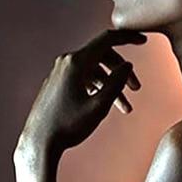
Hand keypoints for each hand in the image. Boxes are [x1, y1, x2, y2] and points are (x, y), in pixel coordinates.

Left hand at [17, 29, 146, 156]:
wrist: (39, 143)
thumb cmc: (67, 125)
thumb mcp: (100, 105)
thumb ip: (117, 82)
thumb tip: (127, 65)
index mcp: (76, 62)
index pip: (107, 40)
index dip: (127, 38)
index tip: (142, 41)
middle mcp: (66, 63)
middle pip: (102, 56)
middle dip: (122, 70)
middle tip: (136, 88)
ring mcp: (60, 73)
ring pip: (94, 70)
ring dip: (112, 84)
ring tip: (125, 107)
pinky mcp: (58, 85)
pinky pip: (84, 78)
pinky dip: (99, 88)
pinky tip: (106, 105)